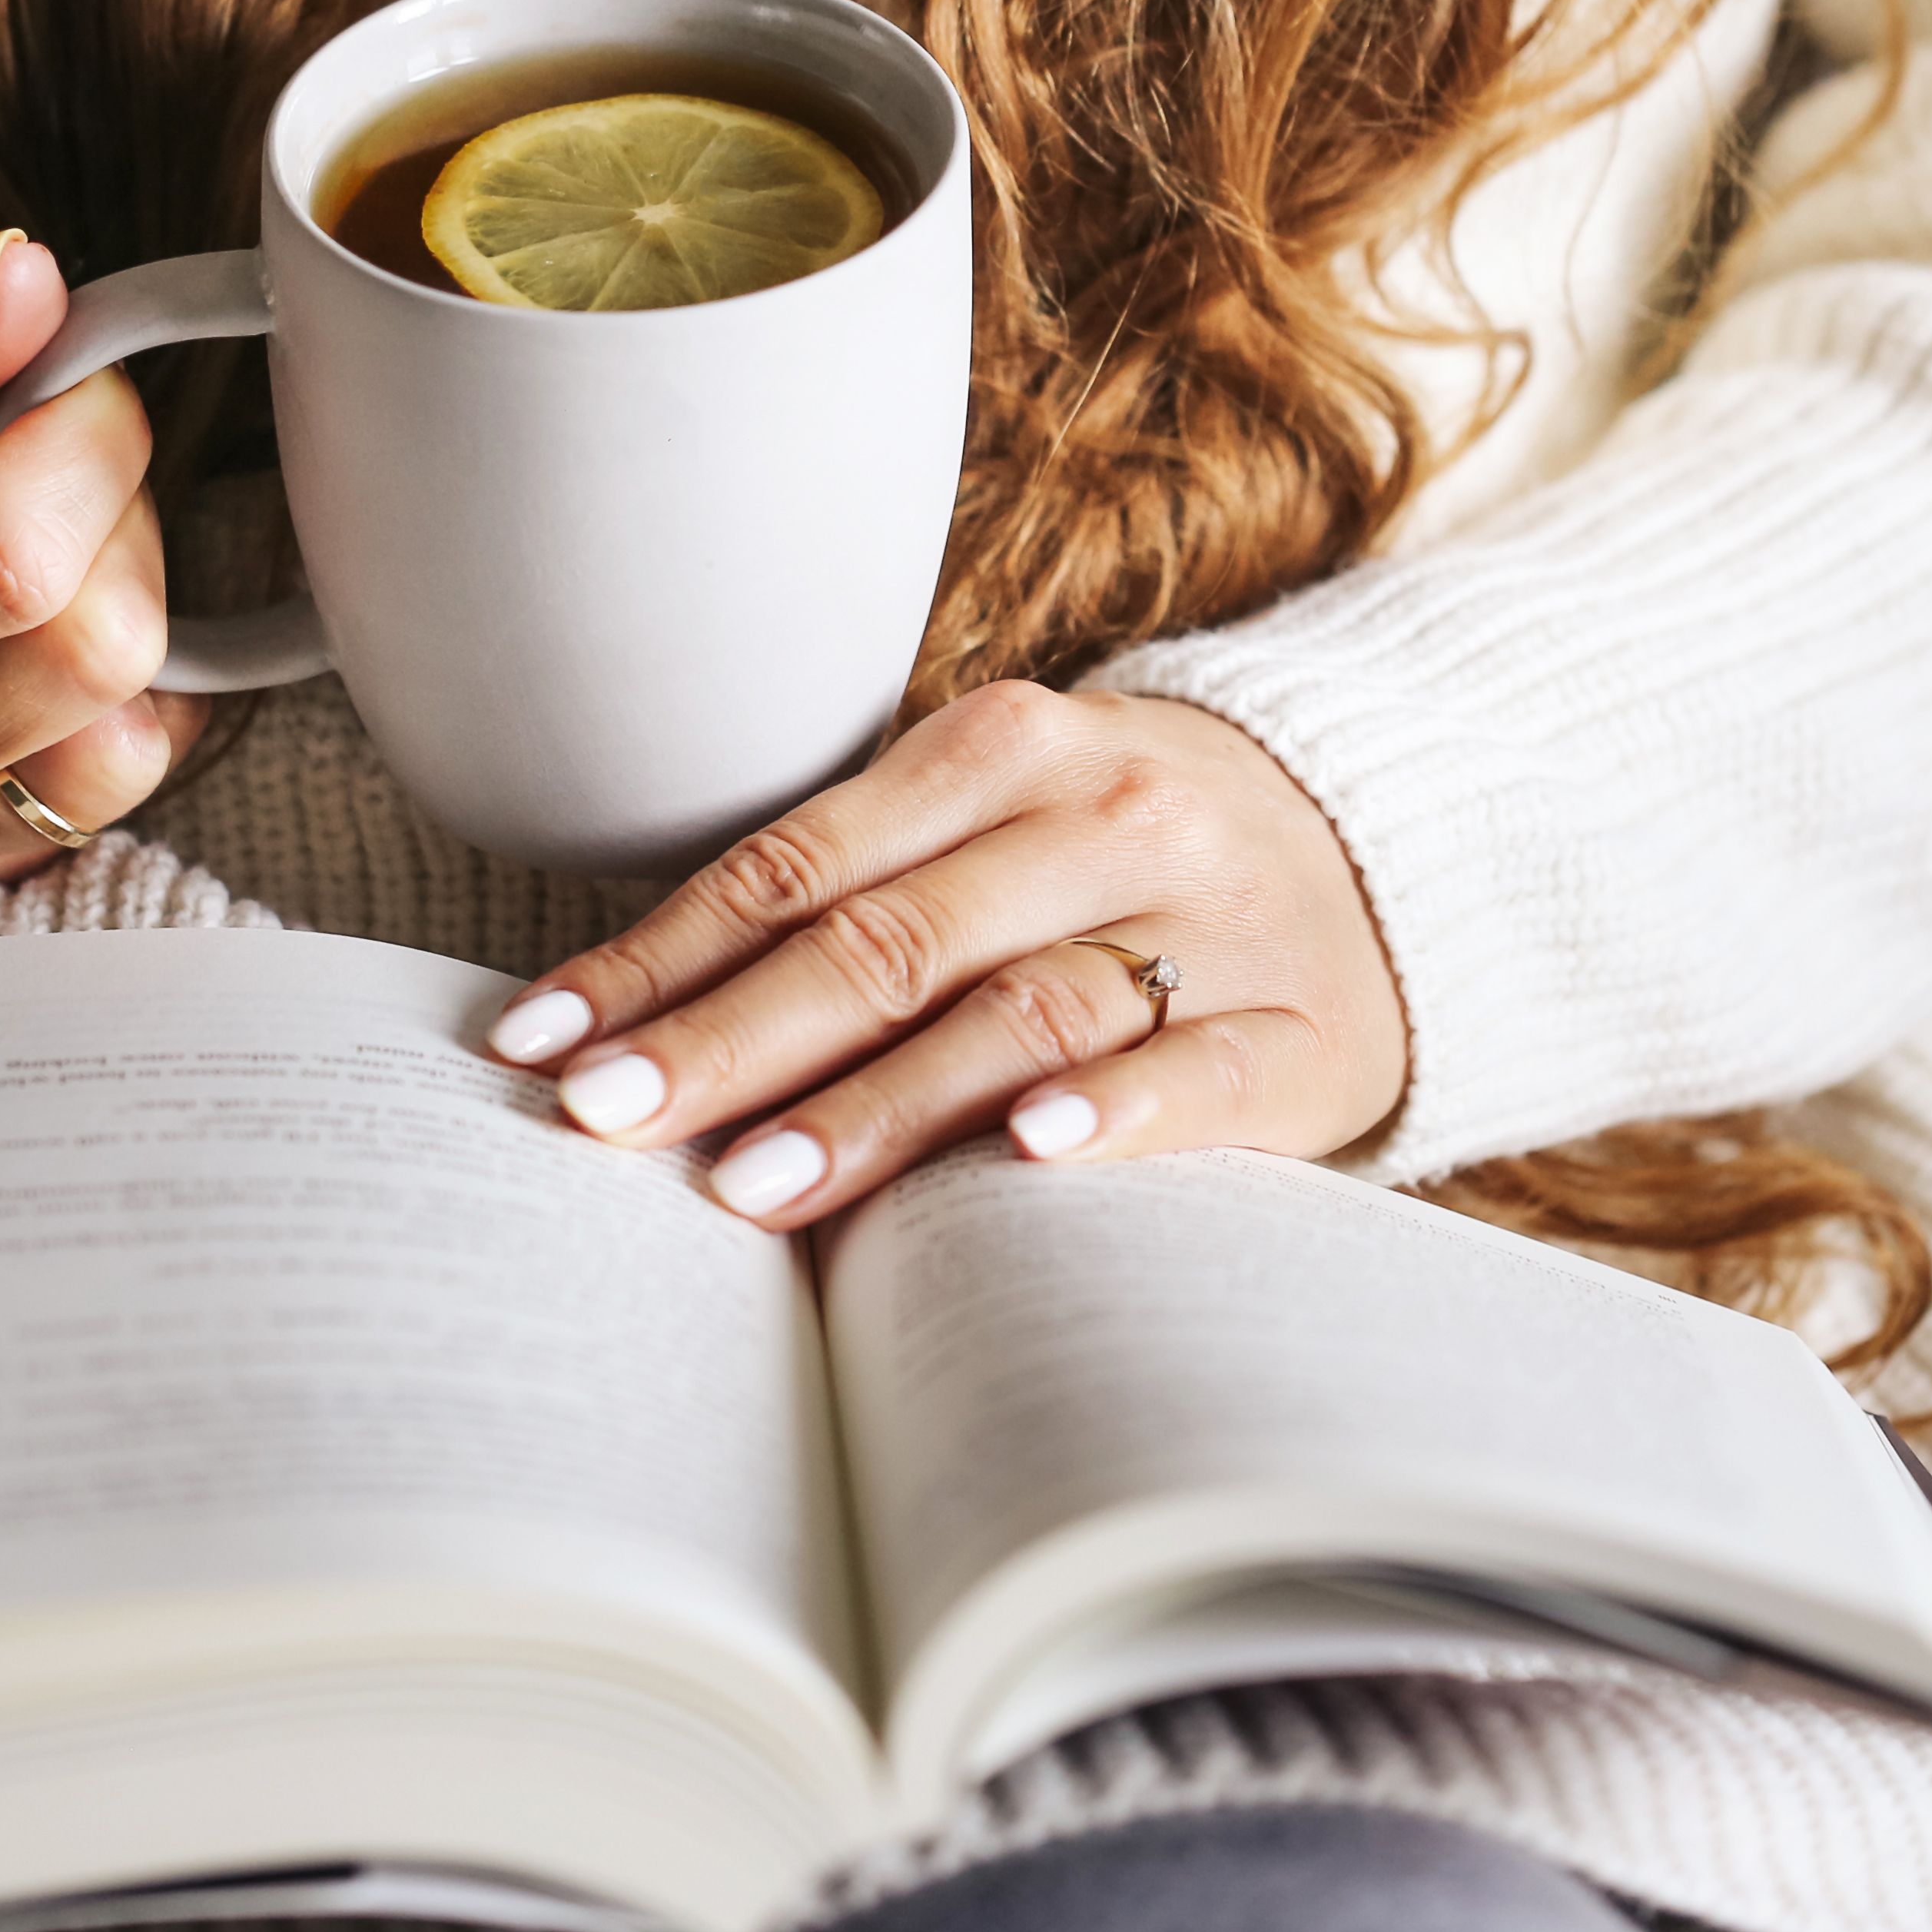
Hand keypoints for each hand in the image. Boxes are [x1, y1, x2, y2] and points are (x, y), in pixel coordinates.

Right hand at [0, 229, 202, 881]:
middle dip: (111, 517)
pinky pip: (140, 764)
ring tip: (35, 553)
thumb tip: (30, 286)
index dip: (86, 438)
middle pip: (99, 643)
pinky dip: (129, 682)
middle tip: (35, 467)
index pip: (13, 553)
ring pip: (133, 714)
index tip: (52, 383)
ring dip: (123, 604)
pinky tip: (41, 624)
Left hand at [482, 682, 1405, 1223]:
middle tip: (608, 1120)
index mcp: (1006, 747)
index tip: (540, 1043)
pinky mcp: (1306, 1032)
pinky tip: (1028, 1154)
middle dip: (731, 1039)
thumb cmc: (1118, 862)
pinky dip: (1113, 1110)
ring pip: (1021, 1008)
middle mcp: (1109, 815)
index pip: (798, 863)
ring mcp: (1216, 922)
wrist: (1391, 849)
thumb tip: (628, 1032)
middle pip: (889, 939)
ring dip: (878, 1103)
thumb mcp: (993, 824)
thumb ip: (851, 898)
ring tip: (752, 1184)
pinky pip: (1199, 1072)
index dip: (662, 956)